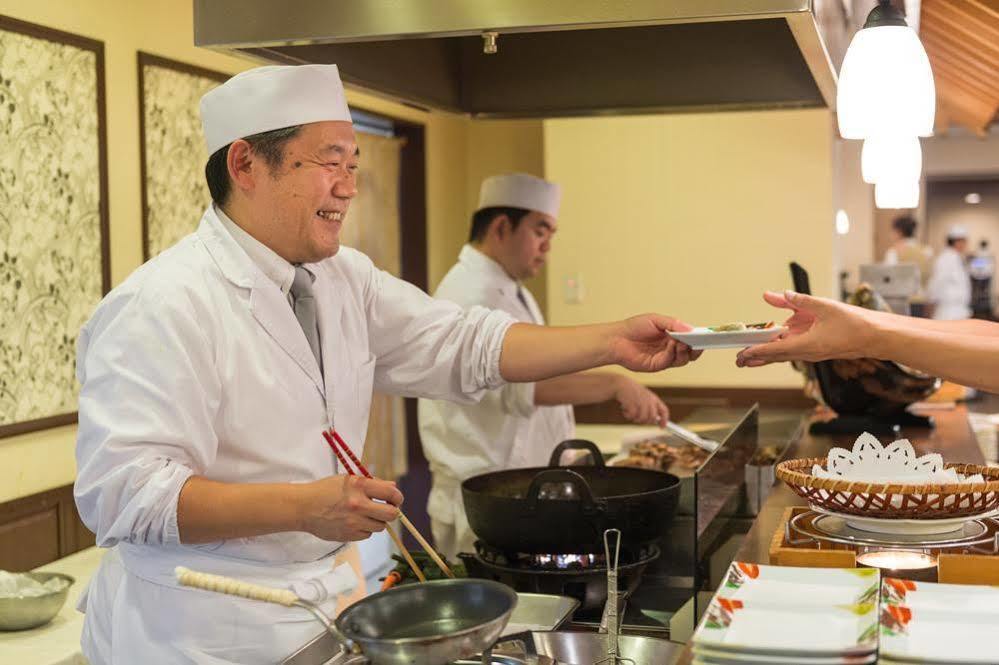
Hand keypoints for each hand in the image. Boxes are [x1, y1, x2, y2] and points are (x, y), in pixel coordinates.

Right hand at [299, 475, 402, 541]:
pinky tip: (354, 522)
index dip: (398, 497)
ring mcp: (354, 522)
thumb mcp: (348, 479)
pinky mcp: (349, 535)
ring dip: (377, 521)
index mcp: (360, 486)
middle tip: (387, 510)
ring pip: (380, 526)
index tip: (396, 499)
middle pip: (391, 514)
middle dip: (392, 512)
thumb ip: (372, 483)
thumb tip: (393, 488)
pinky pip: (367, 535)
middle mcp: (359, 504)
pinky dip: (365, 529)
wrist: (303, 507)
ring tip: (365, 515)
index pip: (391, 493)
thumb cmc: (326, 490)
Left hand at [609, 314, 701, 371]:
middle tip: (699, 342)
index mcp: (671, 336)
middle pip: (690, 352)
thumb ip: (673, 324)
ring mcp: (664, 358)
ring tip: (682, 341)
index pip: (690, 340)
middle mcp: (670, 348)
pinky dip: (673, 352)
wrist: (617, 339)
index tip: (707, 336)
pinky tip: (672, 344)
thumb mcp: (656, 320)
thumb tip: (691, 330)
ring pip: (683, 359)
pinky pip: (670, 361)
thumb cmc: (634, 327)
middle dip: (697, 348)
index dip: (699, 339)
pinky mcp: (657, 366)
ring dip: (685, 350)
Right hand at [614, 376, 669, 424]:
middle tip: (637, 419)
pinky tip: (624, 410)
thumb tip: (654, 420)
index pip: (664, 411)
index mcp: (654, 398)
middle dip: (645, 421)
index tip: (662, 427)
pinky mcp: (633, 404)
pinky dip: (628, 415)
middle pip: (652, 417)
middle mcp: (650, 400)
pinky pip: (632, 416)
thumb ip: (650, 407)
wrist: (621, 384)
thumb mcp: (645, 397)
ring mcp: (642, 402)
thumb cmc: (632, 392)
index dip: (664, 420)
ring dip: (635, 419)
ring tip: (630, 413)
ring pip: (642, 418)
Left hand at [735, 291, 875, 367]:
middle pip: (776, 356)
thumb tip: (777, 295)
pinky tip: (774, 346)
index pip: (775, 349)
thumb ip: (799, 301)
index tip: (742, 353)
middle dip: (756, 357)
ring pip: (784, 354)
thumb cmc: (855, 324)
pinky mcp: (817, 350)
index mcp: (808, 344)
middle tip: (738, 360)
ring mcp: (812, 353)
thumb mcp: (825, 307)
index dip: (757, 350)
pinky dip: (781, 349)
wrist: (876, 337)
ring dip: (766, 355)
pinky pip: (794, 350)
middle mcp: (807, 353)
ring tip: (748, 358)